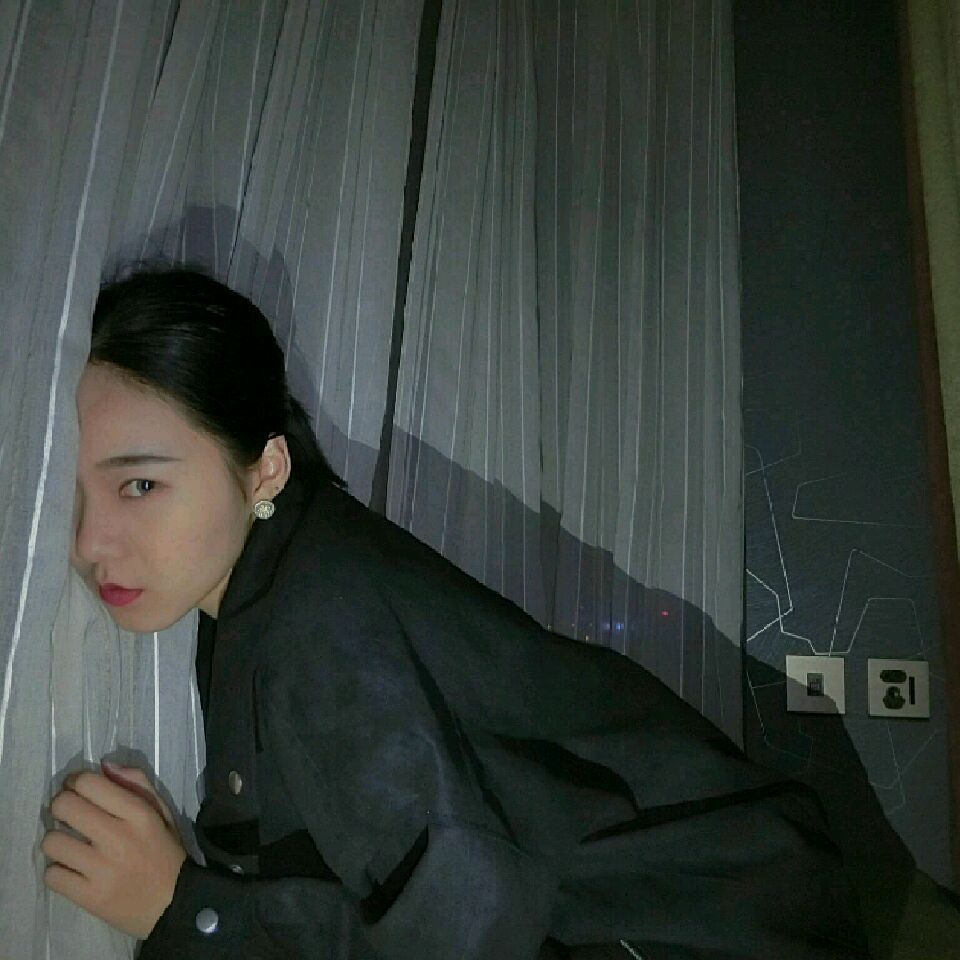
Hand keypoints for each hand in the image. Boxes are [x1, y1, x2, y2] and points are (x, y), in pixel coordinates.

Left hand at [40, 762, 187, 938]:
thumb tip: (104, 766)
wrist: (174, 904)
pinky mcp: (89, 896)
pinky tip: (72, 870)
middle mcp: (118, 837)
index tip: (78, 790)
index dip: (75, 782)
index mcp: (138, 813)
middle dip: (61, 806)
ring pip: (51, 841)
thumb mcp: (161, 812)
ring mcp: (101, 869)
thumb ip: (137, 784)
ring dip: (57, 841)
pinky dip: (58, 872)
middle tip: (70, 815)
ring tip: (70, 846)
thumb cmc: (166, 853)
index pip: (88, 783)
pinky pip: (52, 875)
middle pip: (63, 806)